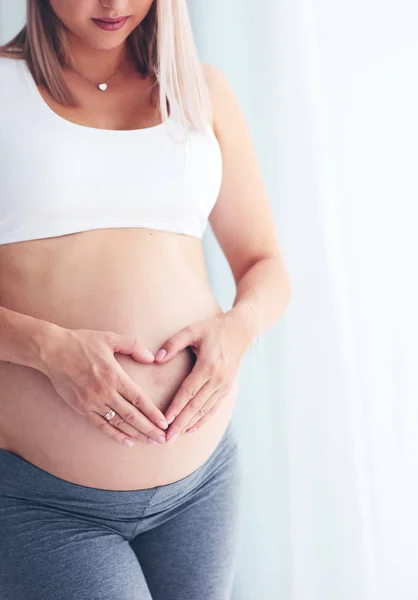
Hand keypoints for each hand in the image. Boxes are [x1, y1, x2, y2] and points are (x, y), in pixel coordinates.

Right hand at [42, 328, 168, 446]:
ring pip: (119, 423)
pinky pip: (101, 425)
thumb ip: (133, 346)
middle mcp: (105, 392)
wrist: (52, 351)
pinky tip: (127, 441)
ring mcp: (92, 402)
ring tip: (150, 441)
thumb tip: (151, 358)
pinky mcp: (81, 408)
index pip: (139, 399)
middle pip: (132, 416)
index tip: (165, 423)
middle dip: (149, 429)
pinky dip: (115, 435)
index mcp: (115, 376)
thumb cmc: (82, 342)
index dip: (153, 413)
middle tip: (163, 439)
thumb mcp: (110, 338)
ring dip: (136, 434)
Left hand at [154, 311, 248, 441]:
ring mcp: (224, 386)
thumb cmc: (213, 329)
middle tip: (166, 439)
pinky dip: (203, 420)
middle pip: (196, 406)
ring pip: (205, 410)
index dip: (176, 408)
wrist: (241, 331)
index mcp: (208, 366)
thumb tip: (156, 358)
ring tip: (175, 437)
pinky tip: (191, 429)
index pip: (188, 392)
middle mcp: (218, 379)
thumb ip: (173, 343)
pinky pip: (214, 408)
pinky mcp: (227, 388)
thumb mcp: (192, 330)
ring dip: (190, 425)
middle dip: (180, 424)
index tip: (164, 421)